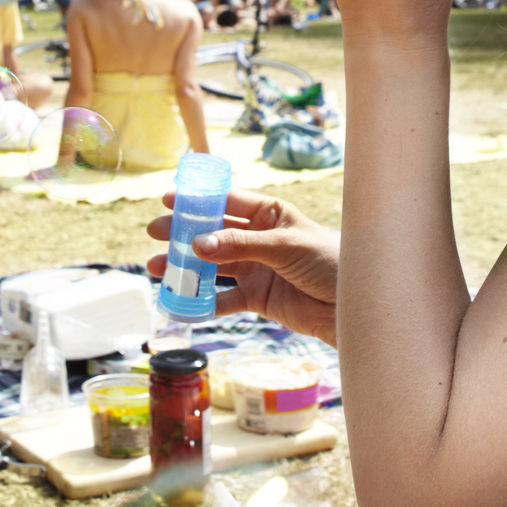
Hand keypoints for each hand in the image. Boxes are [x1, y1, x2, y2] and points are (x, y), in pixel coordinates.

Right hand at [146, 188, 338, 344]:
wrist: (352, 305)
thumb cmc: (328, 261)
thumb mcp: (284, 246)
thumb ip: (241, 246)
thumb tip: (198, 244)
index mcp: (270, 213)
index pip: (227, 202)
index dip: (197, 201)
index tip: (167, 201)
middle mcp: (259, 238)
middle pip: (213, 233)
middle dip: (183, 233)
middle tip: (154, 234)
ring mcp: (256, 268)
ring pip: (213, 265)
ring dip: (185, 267)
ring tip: (156, 267)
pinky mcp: (258, 298)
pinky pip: (224, 298)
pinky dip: (203, 301)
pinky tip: (180, 302)